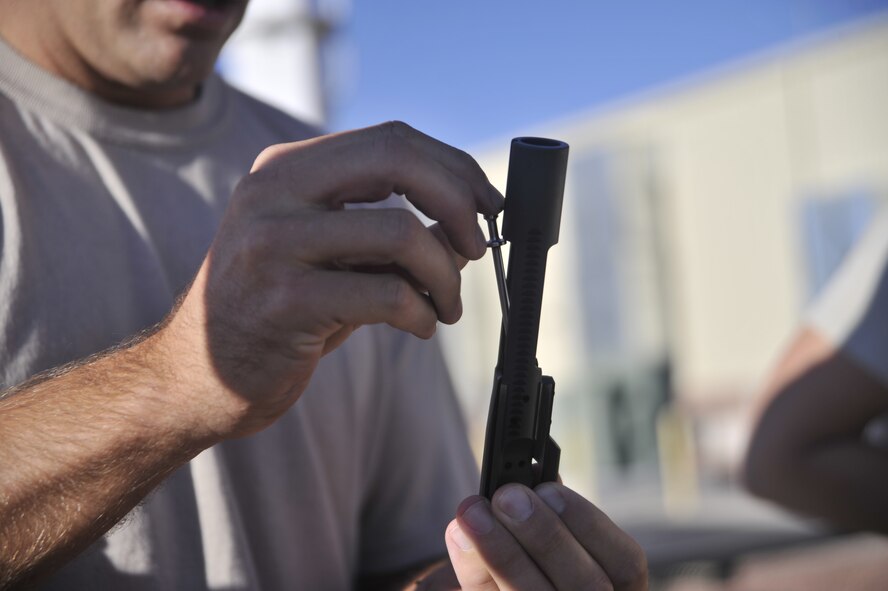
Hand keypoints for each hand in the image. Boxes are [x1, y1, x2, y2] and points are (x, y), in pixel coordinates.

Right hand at [151, 122, 502, 439]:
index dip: (454, 168)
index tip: (489, 204)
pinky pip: (388, 294)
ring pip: (402, 232)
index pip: (391, 140)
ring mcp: (273, 244)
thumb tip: (466, 219)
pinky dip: (423, 313)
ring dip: (445, 275)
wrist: (195, 376)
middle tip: (477, 246)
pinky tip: (422, 326)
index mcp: (285, 169)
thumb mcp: (322, 252)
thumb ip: (380, 226)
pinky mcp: (283, 302)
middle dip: (459, 203)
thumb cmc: (274, 312)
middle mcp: (273, 192)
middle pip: (397, 161)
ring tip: (446, 305)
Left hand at [444, 483, 646, 589]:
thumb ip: (548, 508)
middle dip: (544, 535)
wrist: (504, 583)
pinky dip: (475, 571)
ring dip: (502, 553)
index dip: (590, 523)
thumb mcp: (552, 531)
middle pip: (585, 585)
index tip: (548, 488)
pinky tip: (460, 538)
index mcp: (618, 586)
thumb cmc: (537, 556)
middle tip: (507, 496)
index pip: (627, 563)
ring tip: (474, 513)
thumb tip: (536, 474)